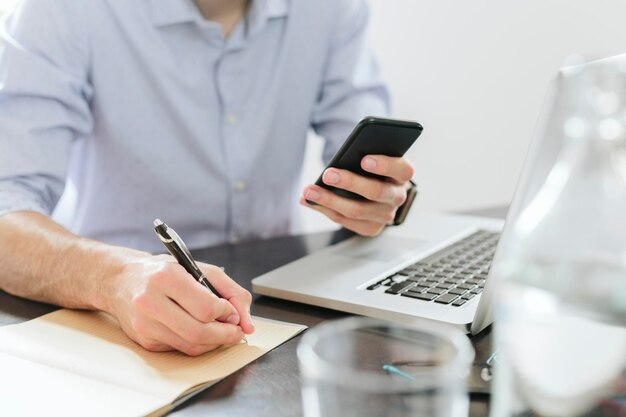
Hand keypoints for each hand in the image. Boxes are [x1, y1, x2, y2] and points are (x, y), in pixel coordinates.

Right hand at [104, 254, 253, 355]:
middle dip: (226, 335)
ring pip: (191, 346)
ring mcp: (144, 323)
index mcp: (166, 277)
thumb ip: (231, 291)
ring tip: (223, 332)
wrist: (121, 280)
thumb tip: (248, 323)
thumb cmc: (165, 272)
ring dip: (215, 342)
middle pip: (199, 332)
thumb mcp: (200, 269)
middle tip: (236, 331)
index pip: (205, 307)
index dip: (226, 313)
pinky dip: (198, 344)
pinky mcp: (144, 340)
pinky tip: (202, 332)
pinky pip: (180, 349)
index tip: (232, 312)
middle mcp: (150, 301)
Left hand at [301, 155, 413, 235]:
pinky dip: (325, 210)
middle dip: (349, 182)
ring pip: (356, 210)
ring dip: (329, 200)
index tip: (364, 160)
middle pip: (376, 192)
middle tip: (328, 174)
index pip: (401, 169)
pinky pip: (345, 221)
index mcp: (402, 174)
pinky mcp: (372, 228)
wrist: (376, 185)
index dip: (384, 165)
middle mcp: (398, 196)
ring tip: (309, 191)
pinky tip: (309, 200)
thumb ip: (363, 153)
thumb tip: (340, 159)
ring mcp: (386, 215)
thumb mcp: (373, 155)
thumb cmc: (371, 166)